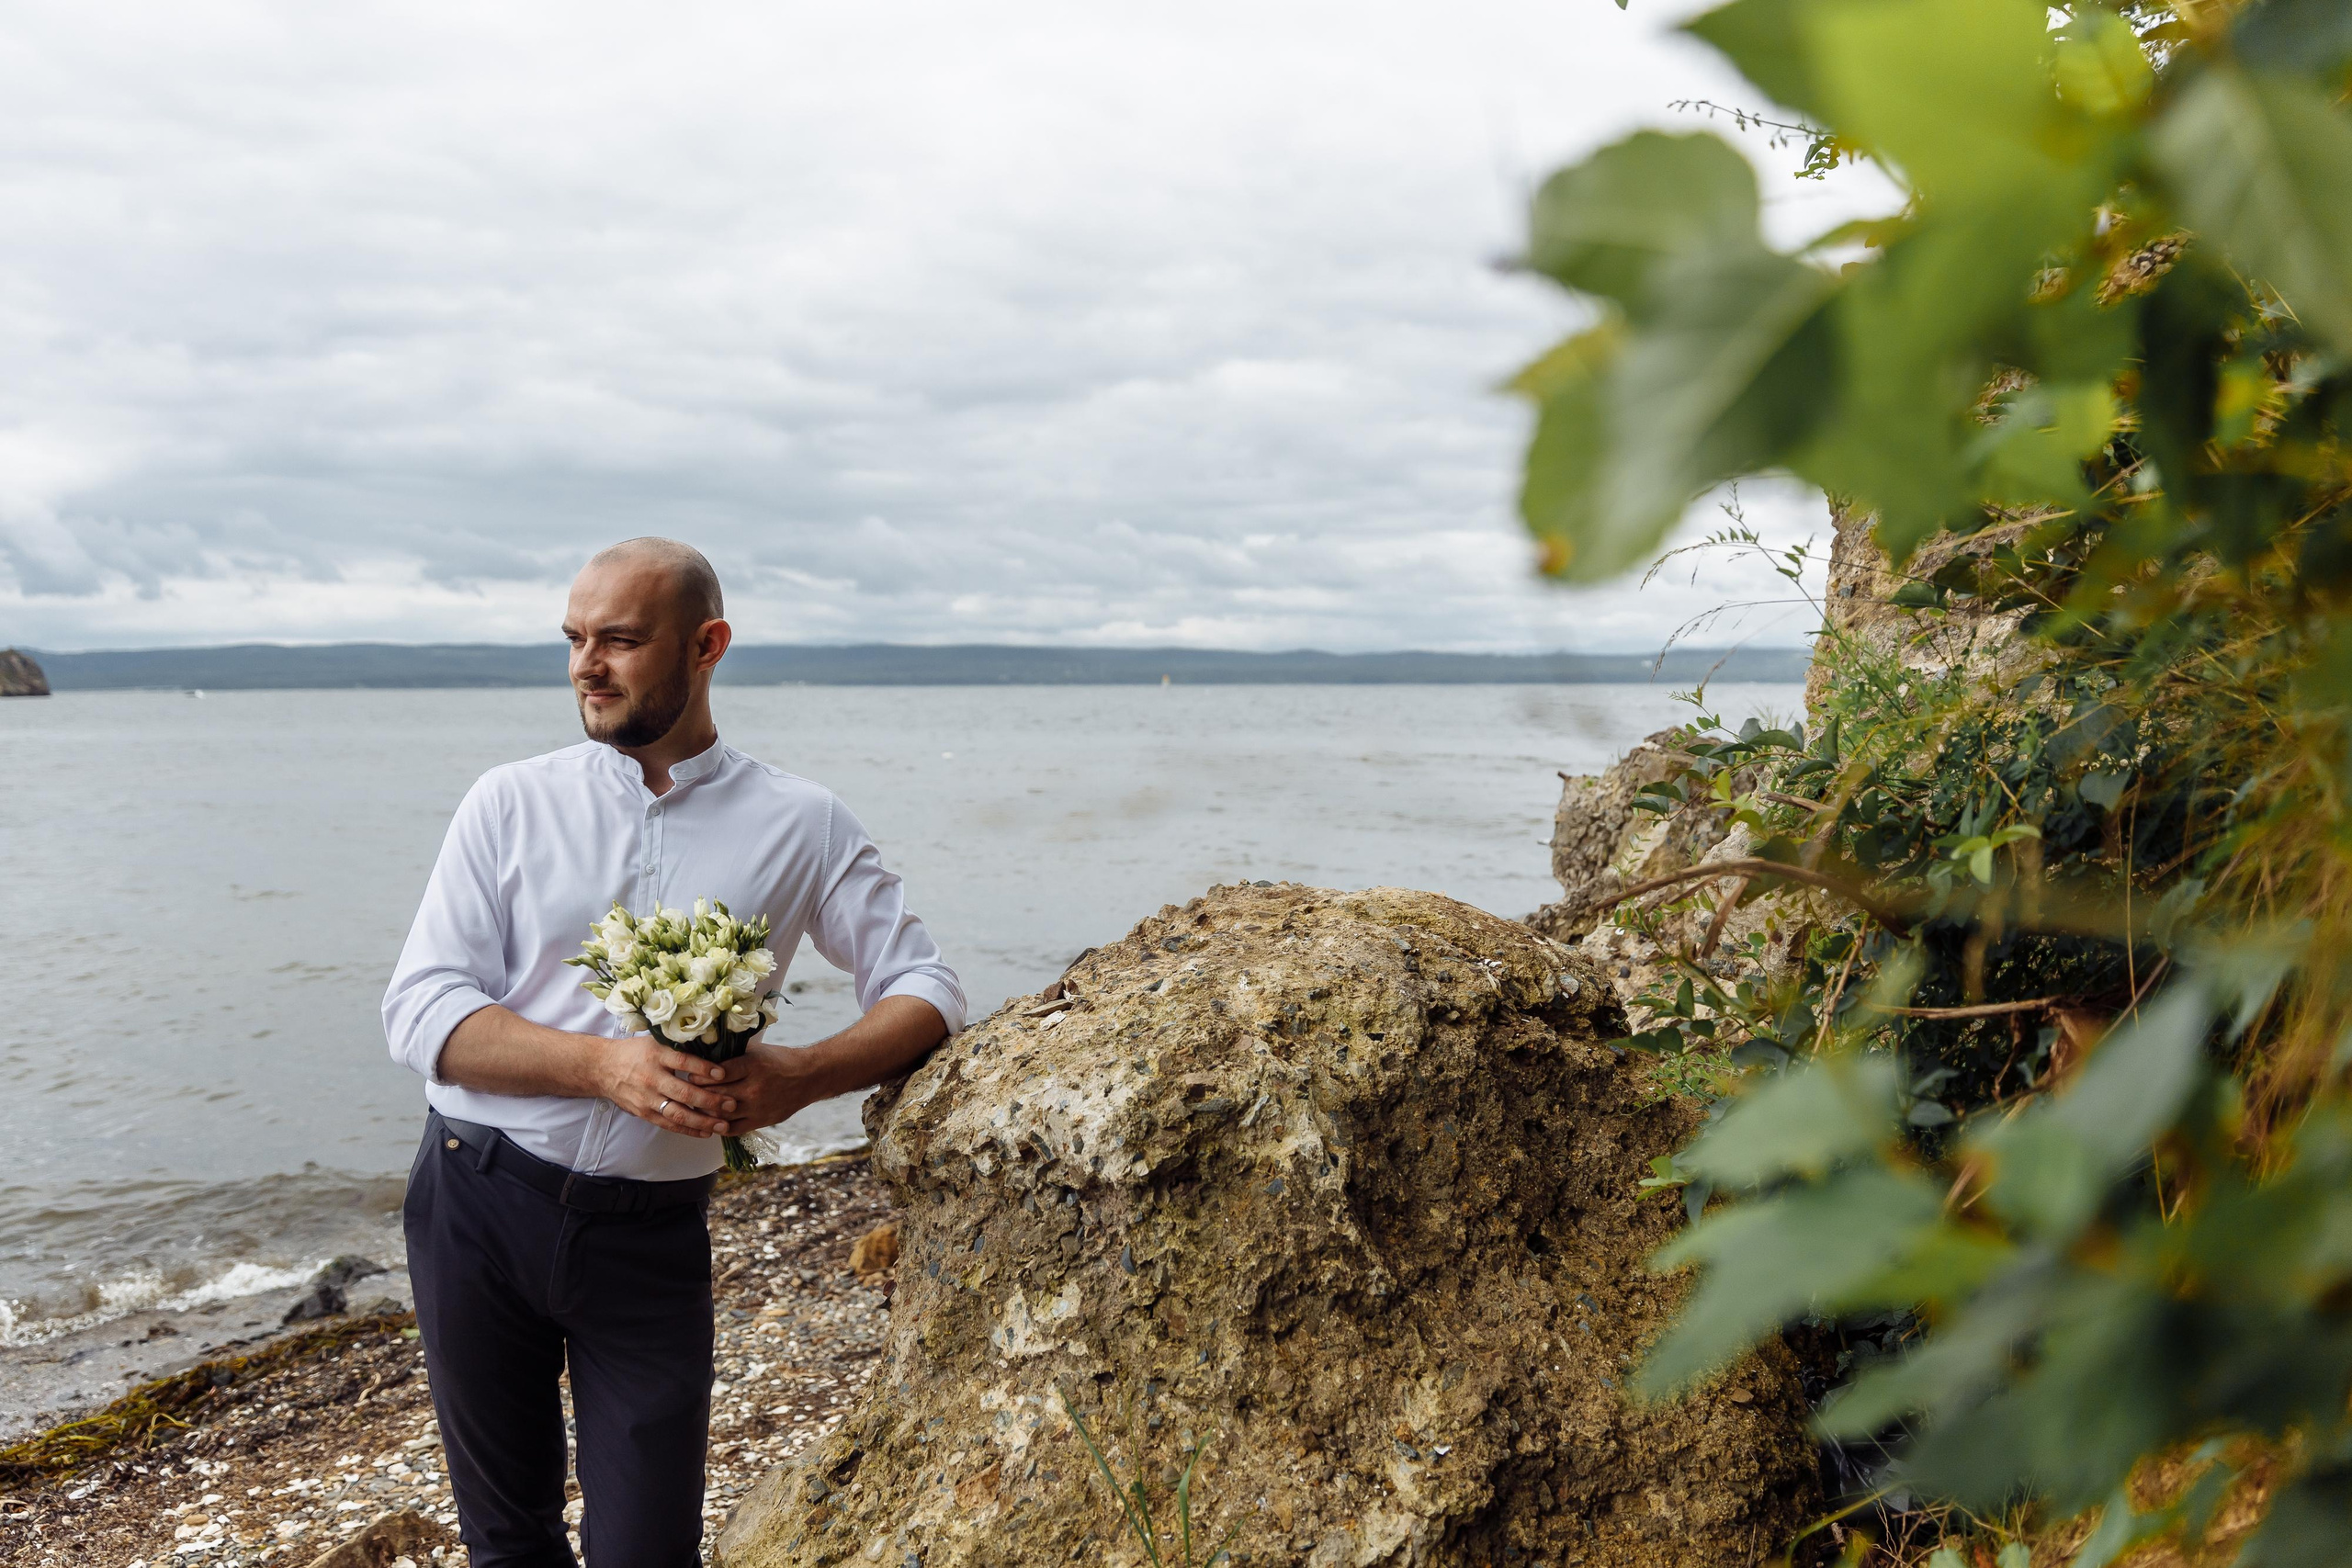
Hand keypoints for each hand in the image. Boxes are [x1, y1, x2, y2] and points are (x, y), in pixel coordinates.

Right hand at [598, 1035, 738, 1137]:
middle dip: (710, 1100)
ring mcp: (647, 1098)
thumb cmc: (635, 1052)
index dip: (703, 1068)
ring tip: (723, 1125)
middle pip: (684, 1092)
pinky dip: (688, 1130)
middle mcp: (652, 1078)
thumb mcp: (654, 1042)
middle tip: (731, 1104)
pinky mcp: (644, 1113)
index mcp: (656, 1055)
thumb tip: (711, 1047)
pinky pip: (668, 1124)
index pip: (682, 1062)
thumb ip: (677, 1048)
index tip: (723, 1073)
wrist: (602, 1068)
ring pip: (678, 1113)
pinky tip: (705, 1132)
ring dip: (703, 1121)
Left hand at [702, 1043, 830, 1135]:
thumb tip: (702, 1058)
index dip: (699, 1075)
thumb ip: (733, 1057)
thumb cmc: (779, 1060)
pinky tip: (711, 1120)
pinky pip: (733, 1129)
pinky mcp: (761, 1121)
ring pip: (721, 1113)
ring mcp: (758, 1107)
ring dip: (705, 1111)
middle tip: (686, 1090)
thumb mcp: (756, 1051)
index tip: (690, 1074)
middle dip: (698, 1092)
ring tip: (696, 1105)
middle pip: (716, 1094)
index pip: (717, 1073)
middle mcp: (754, 1087)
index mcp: (752, 1065)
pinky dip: (718, 1126)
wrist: (809, 1077)